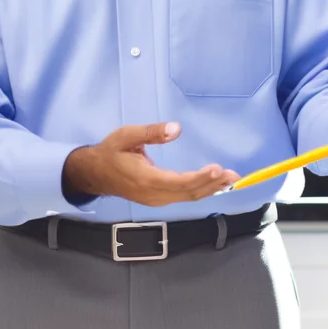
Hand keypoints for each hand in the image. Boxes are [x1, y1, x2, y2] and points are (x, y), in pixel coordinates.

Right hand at [63, 122, 238, 206]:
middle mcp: (153, 194)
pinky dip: (200, 190)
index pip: (179, 182)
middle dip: (212, 184)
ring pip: (187, 197)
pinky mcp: (157, 199)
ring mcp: (155, 200)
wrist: (94, 173)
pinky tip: (212, 184)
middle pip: (188, 193)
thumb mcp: (126, 136)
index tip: (217, 169)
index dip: (200, 177)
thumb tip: (176, 129)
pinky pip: (182, 197)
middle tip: (233, 175)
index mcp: (146, 179)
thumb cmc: (110, 152)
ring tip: (230, 180)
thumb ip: (151, 133)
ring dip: (210, 189)